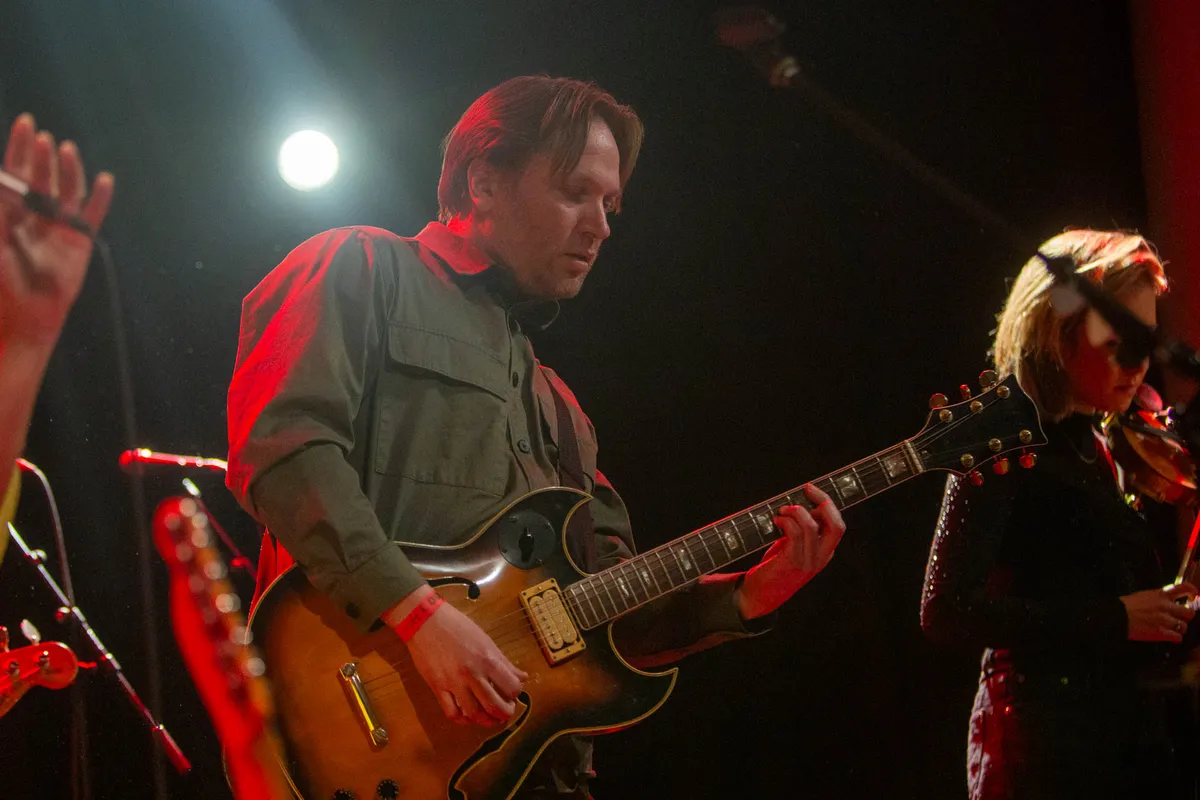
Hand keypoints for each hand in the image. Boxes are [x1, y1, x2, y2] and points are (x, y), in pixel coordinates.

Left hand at [1, 113, 113, 347]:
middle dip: (41, 156)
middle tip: (43, 137)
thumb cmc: (1, 283)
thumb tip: (1, 179)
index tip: (25, 124)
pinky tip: (104, 179)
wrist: (25, 316)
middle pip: (40, 177)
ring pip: (66, 191)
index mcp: (9, 212)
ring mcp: (58, 227)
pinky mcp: (79, 241)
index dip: (19, 148)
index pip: (14, 172)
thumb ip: (0, 210)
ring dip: (68, 170)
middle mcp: (34, 215)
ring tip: (66, 149)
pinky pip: (93, 215)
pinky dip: (100, 198)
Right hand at [385, 586, 527, 726]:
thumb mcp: (485, 640)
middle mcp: (473, 673)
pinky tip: (467, 718)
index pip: (511, 687)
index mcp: (488, 659)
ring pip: (474, 713)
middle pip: (495, 706)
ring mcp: (454, 682)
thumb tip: (522, 676)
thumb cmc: (457, 626)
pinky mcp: (437, 687)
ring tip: (490, 718)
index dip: (515, 694)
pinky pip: (451, 712)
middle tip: (505, 713)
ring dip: (486, 721)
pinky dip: (462, 720)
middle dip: (505, 714)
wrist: (425, 620)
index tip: (513, 693)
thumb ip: (504, 661)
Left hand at [737, 484, 846, 618]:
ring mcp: (808, 561)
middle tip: (807, 490)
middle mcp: (821, 558)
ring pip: (811, 526)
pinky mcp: (792, 562)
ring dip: (795, 511)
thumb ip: (804, 531)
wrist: (760, 595)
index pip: (838, 525)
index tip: (810, 490)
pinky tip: (777, 521)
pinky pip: (794, 534)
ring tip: (782, 511)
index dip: (827, 503)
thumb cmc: (776, 567)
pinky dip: (785, 521)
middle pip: (837, 526)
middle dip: (824, 501)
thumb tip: (805, 507)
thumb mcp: (795, 547)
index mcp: (825, 552)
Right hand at [1120, 583, 1195, 642]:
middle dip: (1185, 616)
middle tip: (1179, 618)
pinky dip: (1175, 638)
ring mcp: (1164, 620)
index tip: (1192, 596)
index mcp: (1161, 594)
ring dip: (1179, 628)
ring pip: (1184, 626)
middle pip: (1189, 612)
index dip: (1192, 592)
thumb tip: (1169, 602)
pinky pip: (1177, 637)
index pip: (1184, 588)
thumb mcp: (1144, 595)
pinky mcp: (1161, 632)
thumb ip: (1159, 597)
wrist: (1116, 616)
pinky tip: (1169, 636)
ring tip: (1171, 629)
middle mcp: (1166, 606)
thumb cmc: (1127, 606)